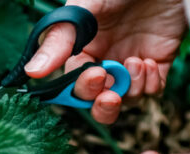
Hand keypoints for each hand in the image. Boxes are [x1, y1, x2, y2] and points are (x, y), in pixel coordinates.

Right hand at [25, 0, 186, 123]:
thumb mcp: (83, 10)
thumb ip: (59, 41)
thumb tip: (32, 72)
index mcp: (84, 50)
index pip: (77, 85)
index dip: (84, 88)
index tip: (97, 74)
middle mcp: (107, 61)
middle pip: (100, 101)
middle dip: (104, 106)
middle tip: (112, 98)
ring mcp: (131, 64)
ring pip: (128, 99)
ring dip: (132, 89)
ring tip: (138, 63)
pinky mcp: (157, 64)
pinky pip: (152, 91)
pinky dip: (151, 85)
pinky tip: (149, 63)